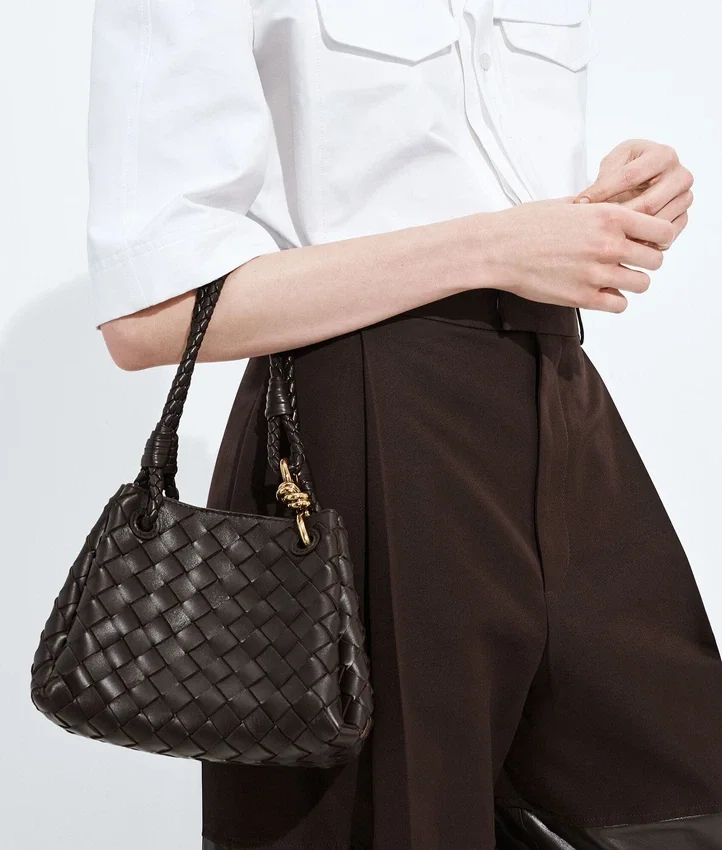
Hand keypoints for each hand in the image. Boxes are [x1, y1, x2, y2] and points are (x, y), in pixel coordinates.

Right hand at [487, 197, 675, 312]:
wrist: (497, 249)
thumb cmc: (525, 225)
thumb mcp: (567, 204)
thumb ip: (597, 209)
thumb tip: (610, 208)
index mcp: (608, 217)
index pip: (661, 231)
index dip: (659, 238)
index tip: (648, 241)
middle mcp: (607, 245)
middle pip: (655, 260)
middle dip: (645, 261)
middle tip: (629, 261)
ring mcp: (596, 274)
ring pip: (641, 284)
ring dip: (631, 282)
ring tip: (613, 278)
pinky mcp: (582, 297)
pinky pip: (619, 305)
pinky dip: (614, 300)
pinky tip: (600, 292)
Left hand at [572, 139, 692, 249]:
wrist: (648, 175)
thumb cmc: (628, 166)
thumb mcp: (613, 163)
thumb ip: (602, 179)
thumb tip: (583, 204)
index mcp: (663, 155)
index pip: (630, 177)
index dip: (603, 191)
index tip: (582, 202)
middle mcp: (680, 176)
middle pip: (648, 204)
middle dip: (618, 218)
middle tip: (595, 227)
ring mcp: (684, 198)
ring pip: (657, 223)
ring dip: (630, 233)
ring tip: (606, 237)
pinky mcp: (683, 217)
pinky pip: (664, 236)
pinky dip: (643, 242)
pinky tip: (623, 243)